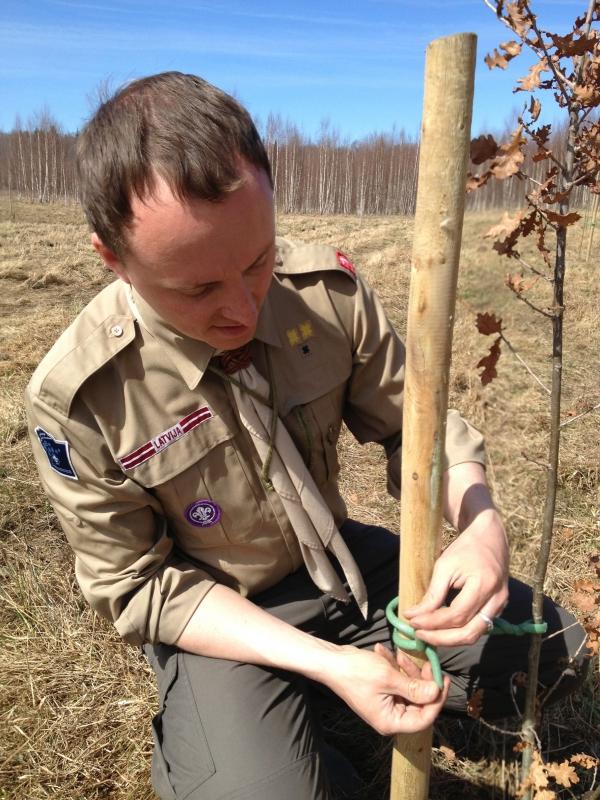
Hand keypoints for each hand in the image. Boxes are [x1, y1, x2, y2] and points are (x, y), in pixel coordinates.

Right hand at [324, 643, 448, 735]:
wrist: (330, 661)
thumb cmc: (356, 671)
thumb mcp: (389, 677)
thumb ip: (414, 688)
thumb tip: (436, 692)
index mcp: (391, 721)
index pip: (424, 718)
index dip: (437, 700)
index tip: (444, 679)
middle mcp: (389, 716)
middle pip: (417, 703)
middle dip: (422, 680)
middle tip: (427, 662)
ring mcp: (384, 704)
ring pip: (408, 689)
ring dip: (407, 670)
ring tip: (400, 654)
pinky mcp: (380, 691)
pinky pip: (396, 682)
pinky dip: (394, 667)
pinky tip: (385, 652)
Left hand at [403, 508, 508, 646]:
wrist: (489, 537)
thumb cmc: (464, 548)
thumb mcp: (445, 566)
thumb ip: (433, 594)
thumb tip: (414, 616)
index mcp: (484, 585)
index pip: (456, 615)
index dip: (432, 622)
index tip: (411, 620)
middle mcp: (497, 600)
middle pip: (468, 633)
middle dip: (441, 638)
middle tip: (418, 635)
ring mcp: (501, 605)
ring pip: (475, 634)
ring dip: (449, 639)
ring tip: (427, 635)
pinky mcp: (498, 608)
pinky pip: (479, 627)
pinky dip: (459, 631)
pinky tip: (442, 629)